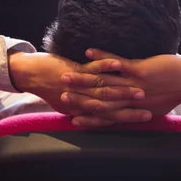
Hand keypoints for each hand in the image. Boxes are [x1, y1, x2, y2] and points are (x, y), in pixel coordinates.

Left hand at [8, 51, 149, 121]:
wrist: (30, 76)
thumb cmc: (50, 88)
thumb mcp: (69, 103)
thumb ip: (84, 108)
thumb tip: (98, 112)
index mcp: (84, 109)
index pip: (111, 116)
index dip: (131, 117)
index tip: (147, 117)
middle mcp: (84, 100)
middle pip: (112, 105)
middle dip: (131, 106)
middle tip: (149, 107)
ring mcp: (80, 84)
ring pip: (104, 87)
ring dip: (123, 88)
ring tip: (142, 88)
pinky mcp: (75, 70)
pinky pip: (92, 68)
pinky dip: (104, 64)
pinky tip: (117, 63)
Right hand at [62, 48, 180, 126]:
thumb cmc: (175, 93)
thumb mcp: (156, 108)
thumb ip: (140, 111)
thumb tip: (129, 112)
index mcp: (134, 111)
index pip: (107, 116)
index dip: (88, 117)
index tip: (72, 117)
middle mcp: (132, 100)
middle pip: (100, 101)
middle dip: (78, 98)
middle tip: (60, 95)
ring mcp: (134, 85)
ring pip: (104, 83)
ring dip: (83, 77)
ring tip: (66, 74)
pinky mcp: (140, 70)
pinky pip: (117, 63)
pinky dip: (102, 58)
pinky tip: (88, 51)